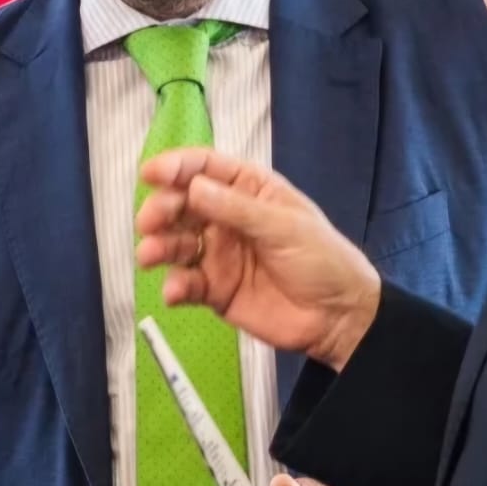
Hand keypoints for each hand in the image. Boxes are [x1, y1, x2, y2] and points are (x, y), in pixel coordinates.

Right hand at [135, 148, 381, 370]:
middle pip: (182, 205)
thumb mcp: (285, 227)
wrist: (338, 318)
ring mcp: (218, 254)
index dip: (176, 167)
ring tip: (149, 255)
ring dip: (158, 247)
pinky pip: (185, 284)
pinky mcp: (214, 290)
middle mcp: (227, 218)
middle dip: (162, 209)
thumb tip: (194, 188)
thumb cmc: (322, 260)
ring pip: (176, 244)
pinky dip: (174, 286)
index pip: (206, 168)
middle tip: (148, 222)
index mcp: (249, 190)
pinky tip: (175, 292)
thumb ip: (237, 209)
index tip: (150, 174)